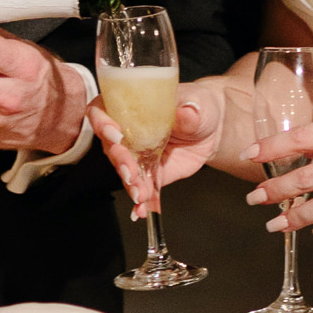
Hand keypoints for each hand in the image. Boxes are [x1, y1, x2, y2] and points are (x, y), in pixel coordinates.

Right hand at [94, 84, 226, 209]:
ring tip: (140, 194)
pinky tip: (142, 210)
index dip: (101, 122)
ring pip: (124, 170)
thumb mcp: (198, 102)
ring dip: (130, 183)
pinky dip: (141, 202)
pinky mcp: (150, 173)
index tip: (114, 133)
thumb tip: (187, 112)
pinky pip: (142, 188)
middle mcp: (127, 131)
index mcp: (130, 106)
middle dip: (119, 161)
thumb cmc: (199, 105)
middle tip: (130, 171)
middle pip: (110, 146)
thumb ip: (190, 109)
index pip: (101, 110)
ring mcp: (137, 154)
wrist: (211, 129)